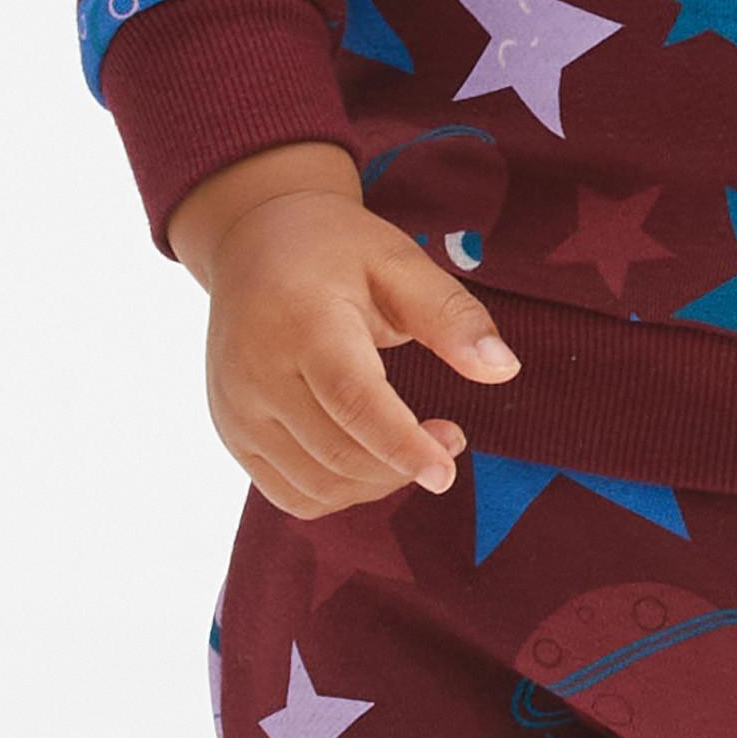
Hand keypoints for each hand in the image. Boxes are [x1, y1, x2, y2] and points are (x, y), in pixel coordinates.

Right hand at [169, 141, 518, 516]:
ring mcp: (237, 410)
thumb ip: (451, 315)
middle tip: (452, 438)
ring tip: (416, 446)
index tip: (447, 472)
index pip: (351, 401)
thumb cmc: (335, 251)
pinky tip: (371, 460)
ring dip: (377, 483)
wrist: (253, 242)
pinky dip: (340, 493)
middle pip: (337, 453)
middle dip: (404, 465)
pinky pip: (290, 494)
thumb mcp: (399, 262)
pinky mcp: (232, 433)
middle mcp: (257, 374)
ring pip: (316, 485)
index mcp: (302, 323)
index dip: (402, 445)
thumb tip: (504, 369)